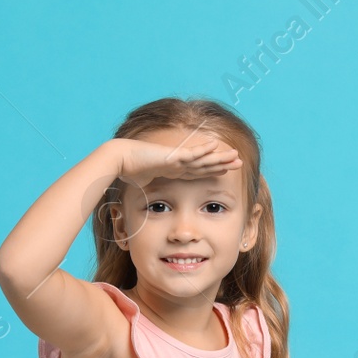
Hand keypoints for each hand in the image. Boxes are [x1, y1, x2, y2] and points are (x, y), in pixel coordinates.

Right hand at [113, 135, 241, 191]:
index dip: (212, 170)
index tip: (225, 170)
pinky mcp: (171, 156)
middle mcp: (177, 162)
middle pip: (205, 163)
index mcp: (173, 170)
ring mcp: (176, 158)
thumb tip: (149, 210)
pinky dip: (203, 150)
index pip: (197, 171)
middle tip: (239, 162)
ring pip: (203, 158)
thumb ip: (151, 196)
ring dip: (220, 157)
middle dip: (223, 163)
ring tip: (235, 156)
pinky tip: (216, 147)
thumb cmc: (128, 173)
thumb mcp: (145, 189)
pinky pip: (191, 153)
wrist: (118, 160)